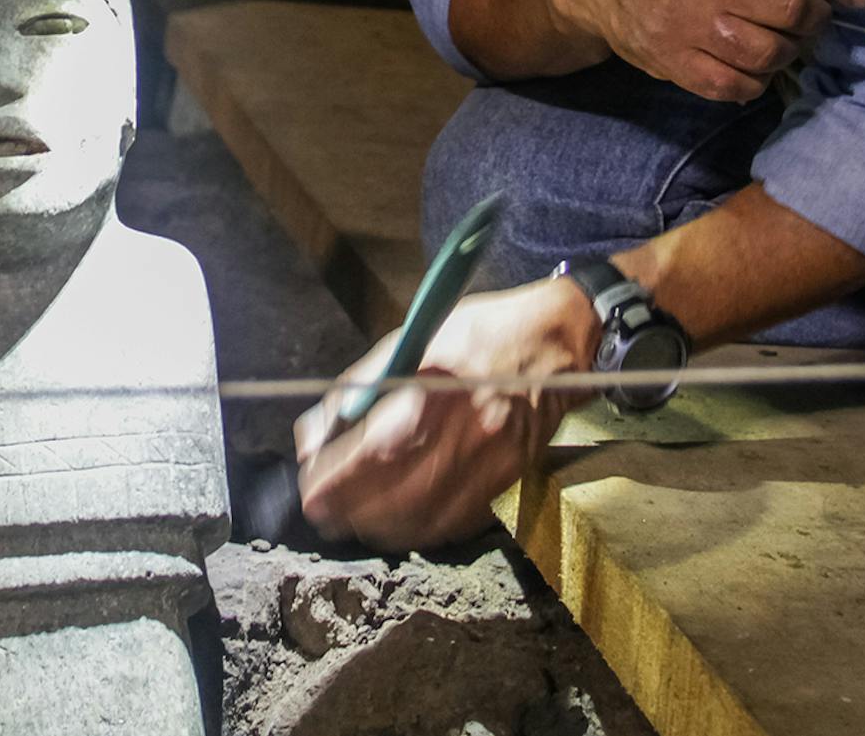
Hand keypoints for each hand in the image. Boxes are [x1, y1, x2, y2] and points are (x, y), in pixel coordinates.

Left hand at [294, 279, 598, 551]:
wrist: (555, 342)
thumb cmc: (480, 332)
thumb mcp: (414, 339)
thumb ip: (361, 388)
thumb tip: (316, 434)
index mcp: (439, 390)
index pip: (374, 453)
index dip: (335, 482)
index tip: (310, 490)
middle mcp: (468, 434)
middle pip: (395, 497)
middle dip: (348, 511)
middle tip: (323, 510)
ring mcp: (493, 464)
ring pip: (424, 520)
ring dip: (379, 527)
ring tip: (354, 518)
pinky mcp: (508, 482)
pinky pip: (455, 525)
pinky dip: (419, 530)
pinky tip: (398, 521)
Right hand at [547, 0, 864, 102]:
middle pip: (792, 7)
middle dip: (817, 17)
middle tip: (813, 16)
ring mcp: (687, 24)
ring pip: (771, 52)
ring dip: (789, 50)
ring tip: (780, 38)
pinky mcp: (674, 63)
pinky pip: (738, 86)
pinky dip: (757, 79)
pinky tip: (751, 62)